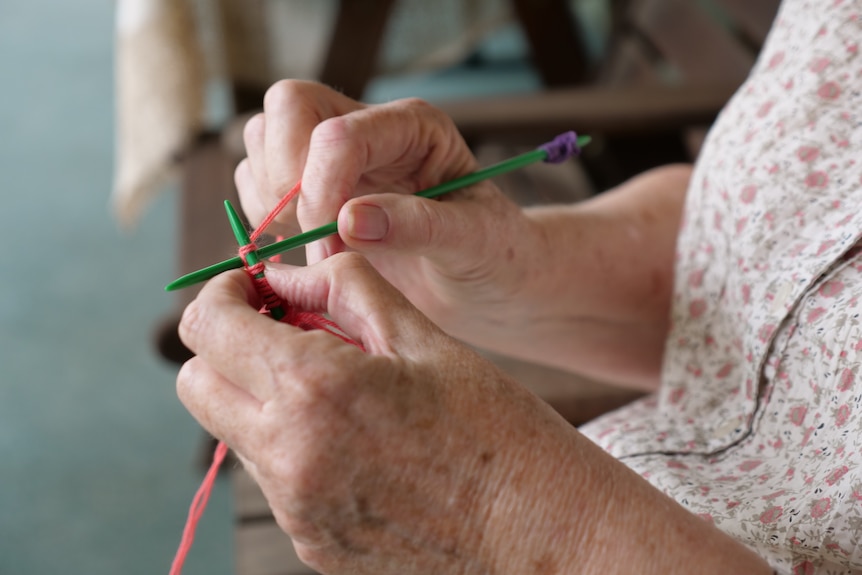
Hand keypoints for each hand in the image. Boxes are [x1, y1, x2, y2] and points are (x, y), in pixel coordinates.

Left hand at [176, 254, 774, 573]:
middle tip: (284, 328)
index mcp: (314, 388)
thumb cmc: (496, 426)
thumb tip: (294, 272)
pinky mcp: (310, 540)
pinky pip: (273, 477)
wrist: (538, 530)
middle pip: (197, 384)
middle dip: (226, 345)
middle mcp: (288, 454)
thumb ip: (347, 289)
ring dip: (258, 394)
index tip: (253, 286)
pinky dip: (290, 442)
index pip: (209, 327)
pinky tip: (354, 435)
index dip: (222, 293)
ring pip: (231, 431)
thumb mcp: (424, 337)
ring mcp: (295, 507)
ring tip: (333, 383)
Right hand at [235, 80, 543, 345]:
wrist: (486, 282)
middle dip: (285, 174)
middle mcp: (368, 129)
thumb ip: (418, 226)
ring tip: (323, 247)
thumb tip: (348, 221)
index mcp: (414, 127)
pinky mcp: (308, 189)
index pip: (341, 131)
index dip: (322, 185)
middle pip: (288, 105)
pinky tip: (311, 251)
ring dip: (273, 200)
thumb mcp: (474, 241)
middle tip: (317, 234)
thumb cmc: (493, 254)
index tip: (332, 242)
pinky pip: (253, 185)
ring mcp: (331, 157)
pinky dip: (265, 220)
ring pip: (261, 143)